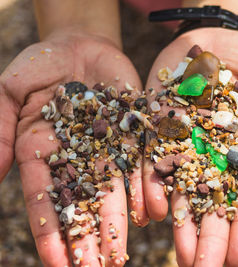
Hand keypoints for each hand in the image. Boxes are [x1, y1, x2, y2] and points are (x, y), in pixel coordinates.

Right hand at [0, 29, 147, 265]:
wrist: (80, 45)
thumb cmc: (39, 65)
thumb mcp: (10, 91)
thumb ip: (0, 130)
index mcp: (42, 152)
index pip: (46, 201)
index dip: (51, 234)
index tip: (60, 266)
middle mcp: (78, 157)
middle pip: (84, 204)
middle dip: (90, 238)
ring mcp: (108, 147)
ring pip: (116, 191)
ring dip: (120, 223)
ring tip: (121, 255)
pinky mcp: (135, 132)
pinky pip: (142, 163)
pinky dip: (147, 187)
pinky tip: (154, 213)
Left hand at [142, 28, 237, 266]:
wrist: (211, 35)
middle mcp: (216, 154)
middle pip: (213, 202)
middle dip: (211, 238)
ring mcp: (186, 143)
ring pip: (182, 190)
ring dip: (181, 225)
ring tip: (182, 257)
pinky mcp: (160, 129)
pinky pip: (154, 162)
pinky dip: (153, 186)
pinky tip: (152, 212)